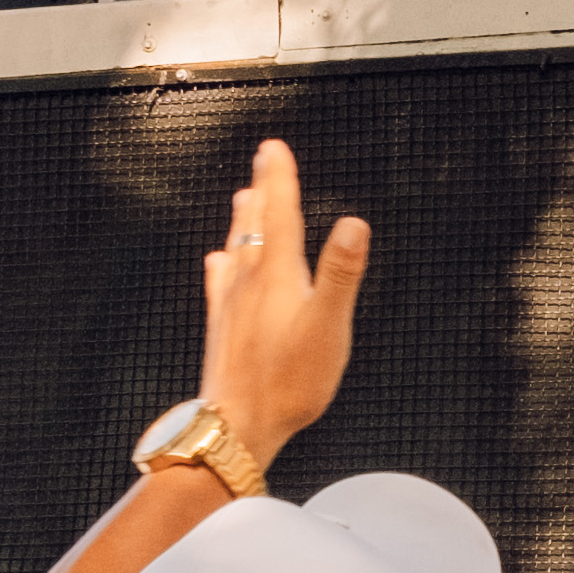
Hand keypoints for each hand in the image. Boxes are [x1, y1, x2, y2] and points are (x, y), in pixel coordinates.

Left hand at [198, 138, 368, 467]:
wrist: (238, 425)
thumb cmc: (288, 382)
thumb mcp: (328, 327)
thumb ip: (340, 273)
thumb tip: (354, 223)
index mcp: (276, 275)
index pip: (279, 213)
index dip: (279, 177)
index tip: (274, 148)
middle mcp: (248, 282)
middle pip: (255, 224)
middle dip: (263, 189)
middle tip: (264, 161)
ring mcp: (231, 303)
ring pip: (237, 247)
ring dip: (244, 219)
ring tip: (245, 198)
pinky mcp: (223, 326)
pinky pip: (222, 280)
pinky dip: (226, 260)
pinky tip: (219, 262)